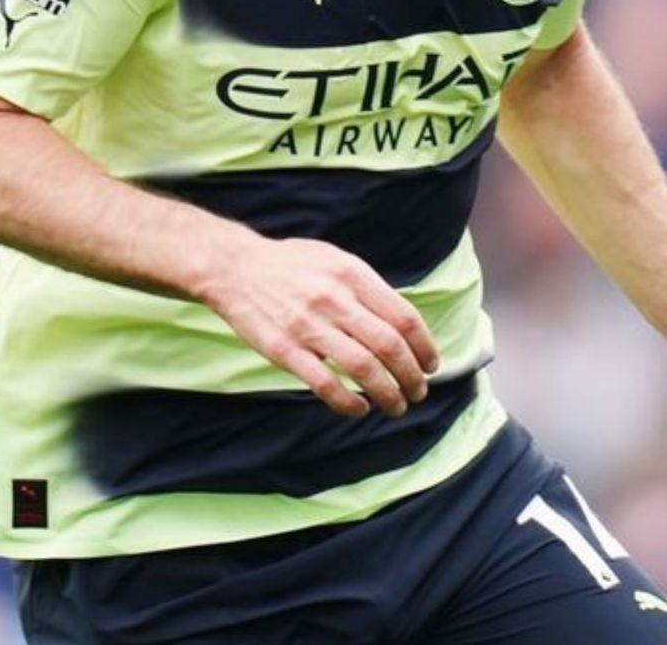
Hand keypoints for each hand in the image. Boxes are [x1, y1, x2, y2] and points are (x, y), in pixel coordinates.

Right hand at [217, 233, 439, 417]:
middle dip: (412, 376)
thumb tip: (403, 323)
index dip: (425, 347)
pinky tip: (360, 408)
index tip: (432, 364)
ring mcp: (309, 326)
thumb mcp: (335, 259)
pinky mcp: (285, 350)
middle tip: (419, 392)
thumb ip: (367, 287)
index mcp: (352, 274)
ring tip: (396, 405)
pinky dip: (350, 403)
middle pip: (390, 346)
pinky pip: (326, 385)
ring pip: (364, 369)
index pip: (404, 317)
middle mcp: (334, 298)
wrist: (235, 268)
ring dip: (389, 394)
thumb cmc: (291, 264)